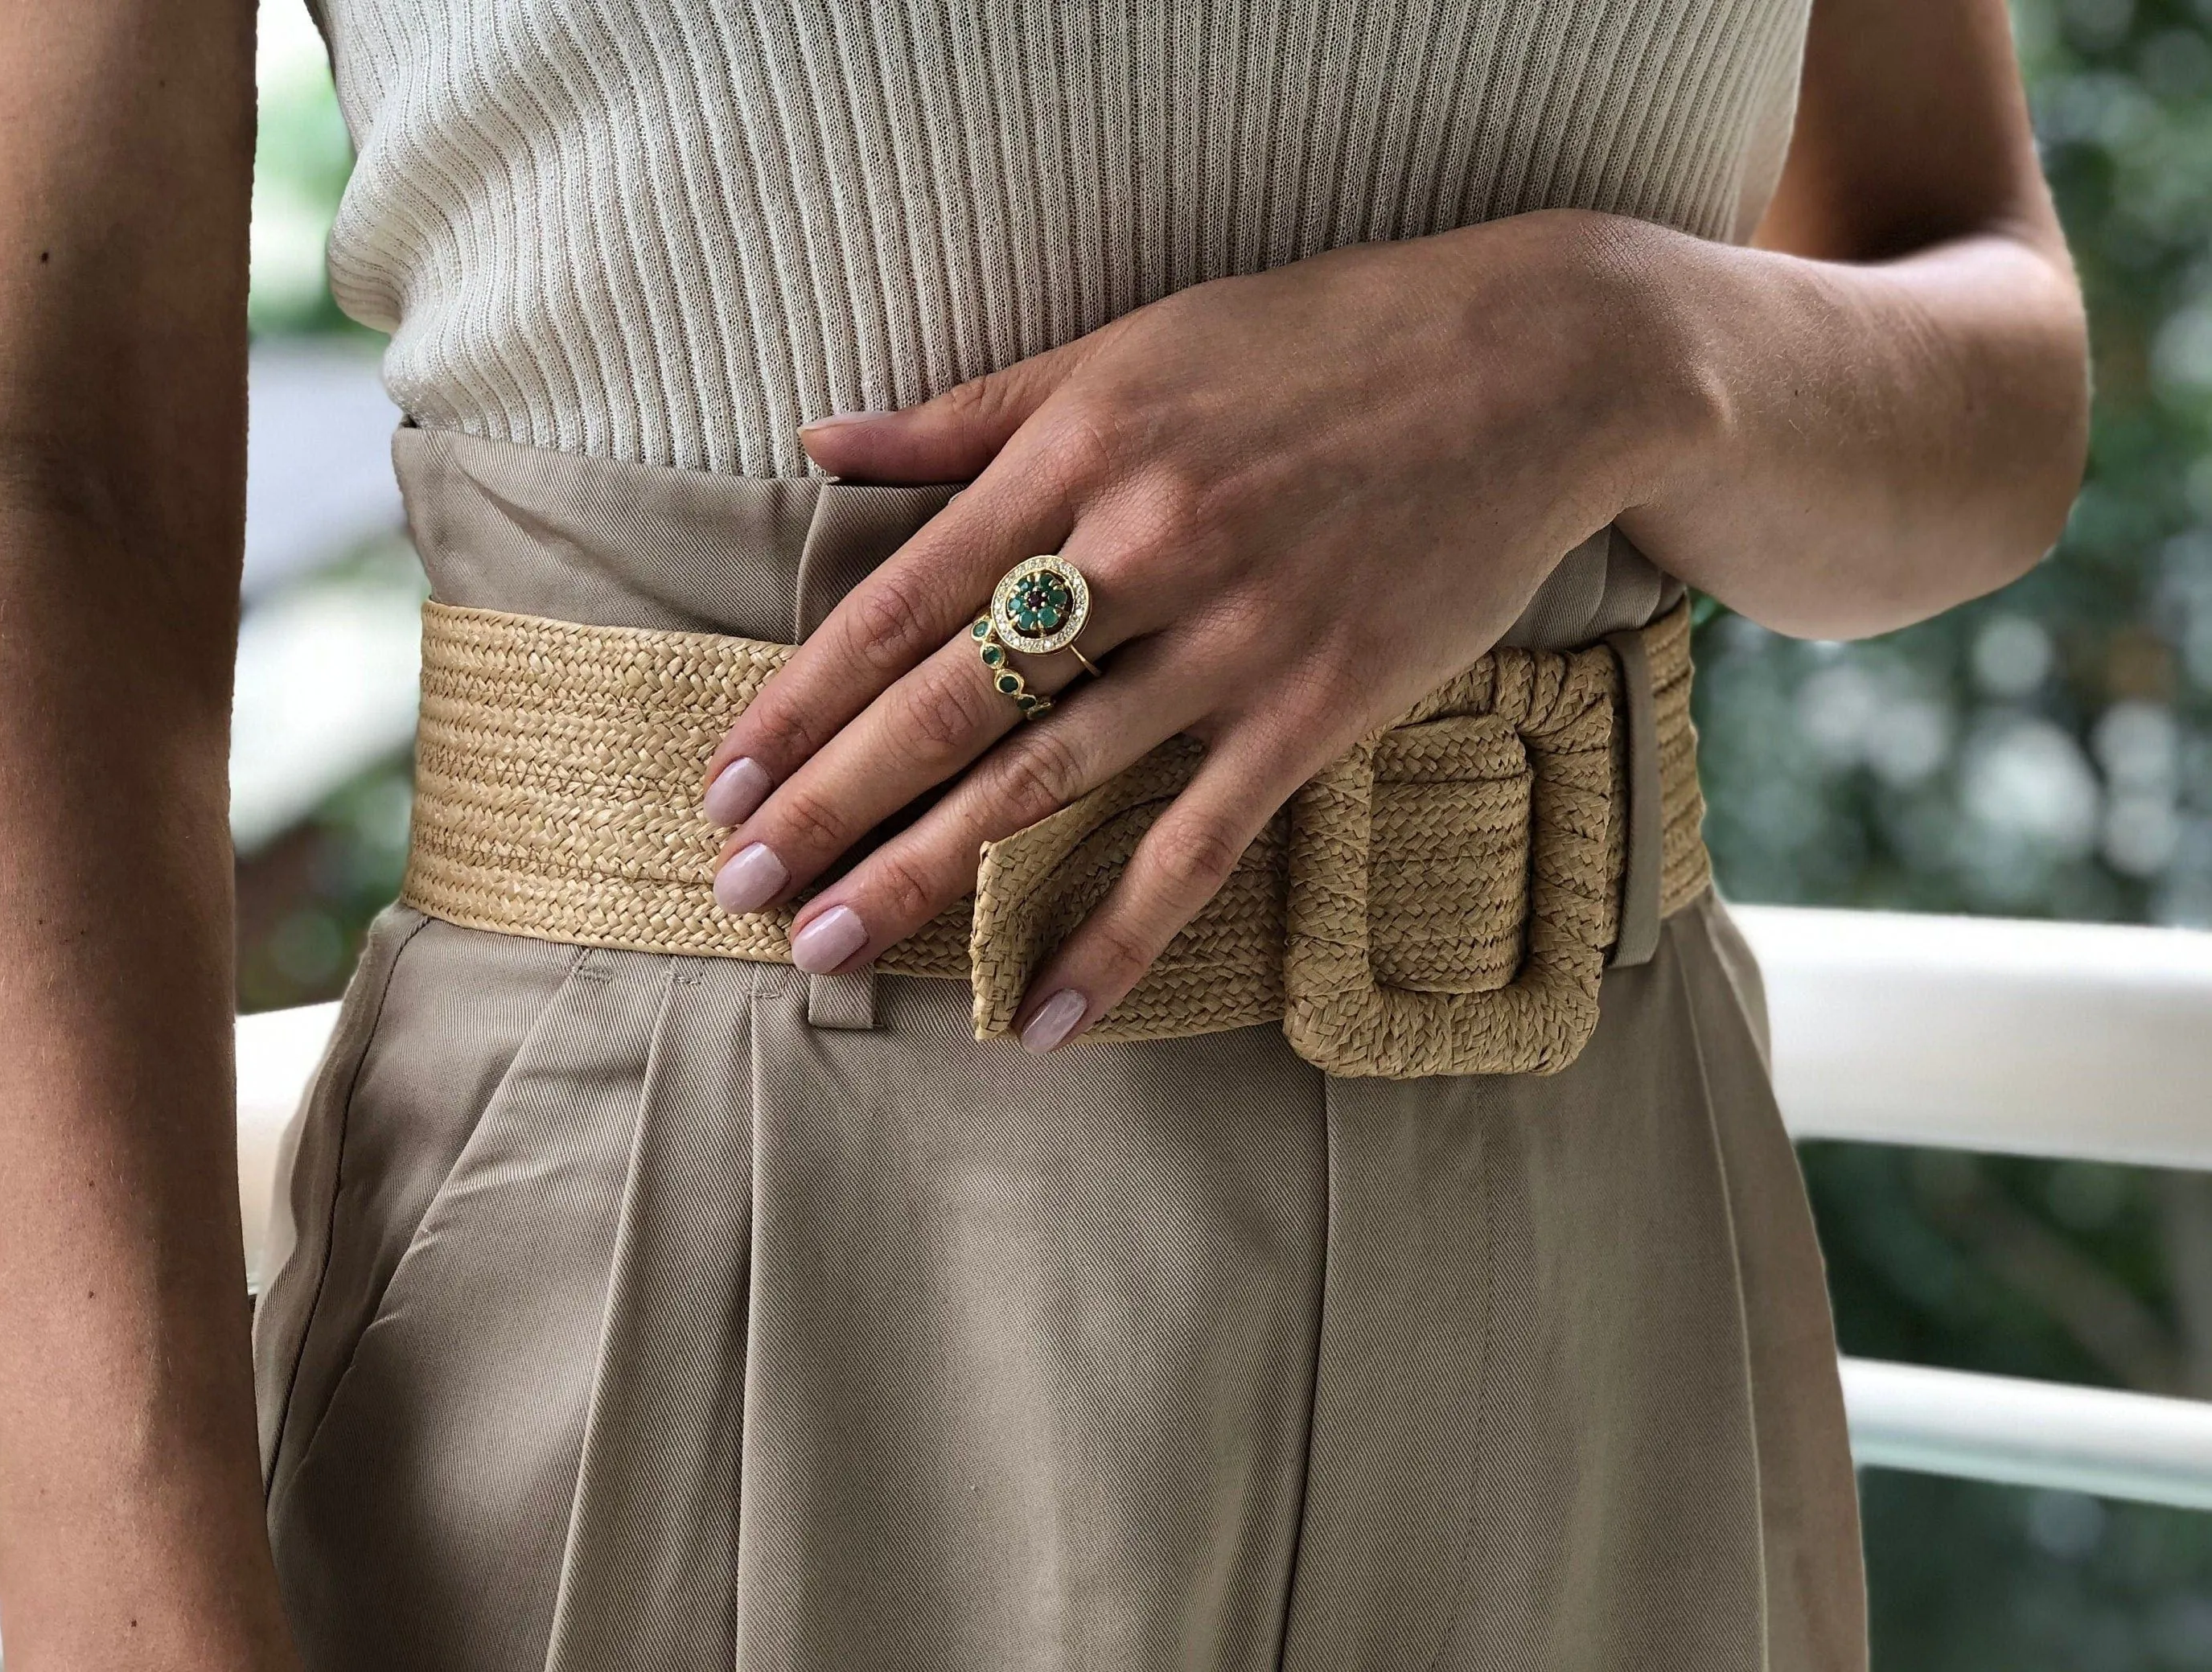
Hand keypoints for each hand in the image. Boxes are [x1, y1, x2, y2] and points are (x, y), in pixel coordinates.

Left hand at [701, 208, 1702, 1048]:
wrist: (1534, 366)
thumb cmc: (1322, 340)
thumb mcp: (1133, 345)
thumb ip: (969, 413)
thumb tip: (819, 440)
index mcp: (1078, 452)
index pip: (898, 602)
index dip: (799, 702)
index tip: (725, 779)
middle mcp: (1140, 548)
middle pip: (947, 705)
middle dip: (829, 807)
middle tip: (738, 889)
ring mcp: (1231, 641)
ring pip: (1046, 782)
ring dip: (924, 874)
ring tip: (828, 947)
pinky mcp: (1316, 712)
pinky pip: (1196, 849)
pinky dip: (1115, 939)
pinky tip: (1042, 1019)